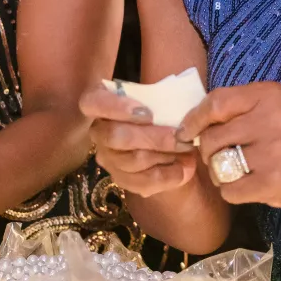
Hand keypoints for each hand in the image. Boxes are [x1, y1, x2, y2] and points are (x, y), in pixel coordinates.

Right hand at [80, 85, 197, 197]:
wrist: (167, 137)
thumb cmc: (160, 109)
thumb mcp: (159, 98)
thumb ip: (161, 98)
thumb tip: (177, 108)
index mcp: (99, 102)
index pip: (93, 102)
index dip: (116, 107)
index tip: (147, 113)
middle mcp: (97, 131)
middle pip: (116, 137)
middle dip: (153, 137)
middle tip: (181, 136)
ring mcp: (106, 156)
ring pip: (131, 161)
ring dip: (164, 155)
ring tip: (187, 149)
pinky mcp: (120, 178)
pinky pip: (140, 183)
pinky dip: (167, 176)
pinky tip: (185, 168)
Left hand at [176, 82, 280, 208]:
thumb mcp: (277, 107)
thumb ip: (241, 110)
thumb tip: (192, 125)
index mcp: (269, 95)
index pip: (216, 103)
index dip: (194, 119)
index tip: (186, 132)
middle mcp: (270, 119)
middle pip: (212, 138)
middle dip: (208, 152)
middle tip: (220, 157)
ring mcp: (273, 152)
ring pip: (218, 166)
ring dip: (220, 174)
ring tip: (237, 173)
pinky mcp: (275, 182)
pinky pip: (230, 190)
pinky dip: (233, 192)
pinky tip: (249, 187)